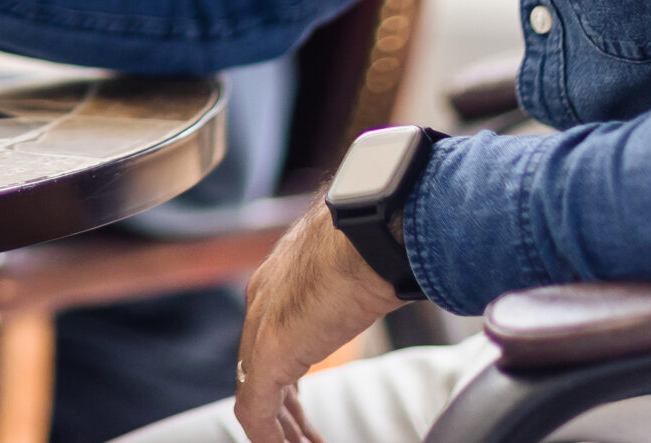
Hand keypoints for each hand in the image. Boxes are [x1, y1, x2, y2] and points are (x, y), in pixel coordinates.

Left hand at [235, 203, 405, 441]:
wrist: (373, 229)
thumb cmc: (378, 239)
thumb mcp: (362, 268)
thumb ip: (360, 287)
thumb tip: (395, 285)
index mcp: (280, 280)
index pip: (272, 339)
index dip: (288, 381)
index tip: (303, 410)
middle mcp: (262, 302)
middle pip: (260, 370)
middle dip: (284, 413)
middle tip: (304, 440)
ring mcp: (261, 327)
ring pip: (256, 395)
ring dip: (280, 431)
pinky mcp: (269, 353)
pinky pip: (255, 410)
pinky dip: (270, 437)